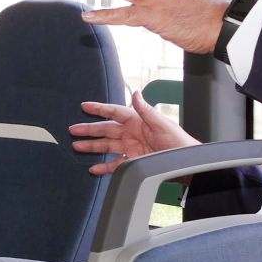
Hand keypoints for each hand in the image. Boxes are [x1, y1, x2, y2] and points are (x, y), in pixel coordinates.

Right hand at [69, 92, 198, 175]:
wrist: (187, 165)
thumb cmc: (179, 142)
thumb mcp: (163, 124)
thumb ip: (147, 110)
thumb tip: (136, 93)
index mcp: (138, 121)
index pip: (115, 112)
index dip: (100, 109)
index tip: (85, 106)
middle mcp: (132, 133)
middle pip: (106, 130)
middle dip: (89, 130)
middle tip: (73, 130)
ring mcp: (132, 148)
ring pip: (107, 146)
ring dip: (92, 147)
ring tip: (77, 147)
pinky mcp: (134, 162)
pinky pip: (115, 164)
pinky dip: (104, 167)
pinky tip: (94, 168)